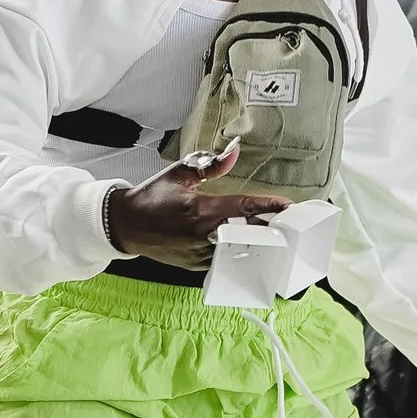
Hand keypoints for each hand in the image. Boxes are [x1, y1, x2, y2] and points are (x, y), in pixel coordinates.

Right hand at [104, 141, 285, 270]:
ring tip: (276, 236)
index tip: (288, 205)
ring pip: (238, 250)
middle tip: (291, 222)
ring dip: (257, 243)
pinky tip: (250, 249)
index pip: (244, 206)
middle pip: (249, 232)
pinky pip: (224, 261)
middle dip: (271, 227)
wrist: (125, 225)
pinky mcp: (195, 265)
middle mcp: (203, 234)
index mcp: (201, 210)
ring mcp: (199, 254)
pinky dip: (237, 254)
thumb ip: (210, 165)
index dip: (269, 206)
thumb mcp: (179, 174)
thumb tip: (234, 151)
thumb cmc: (151, 198)